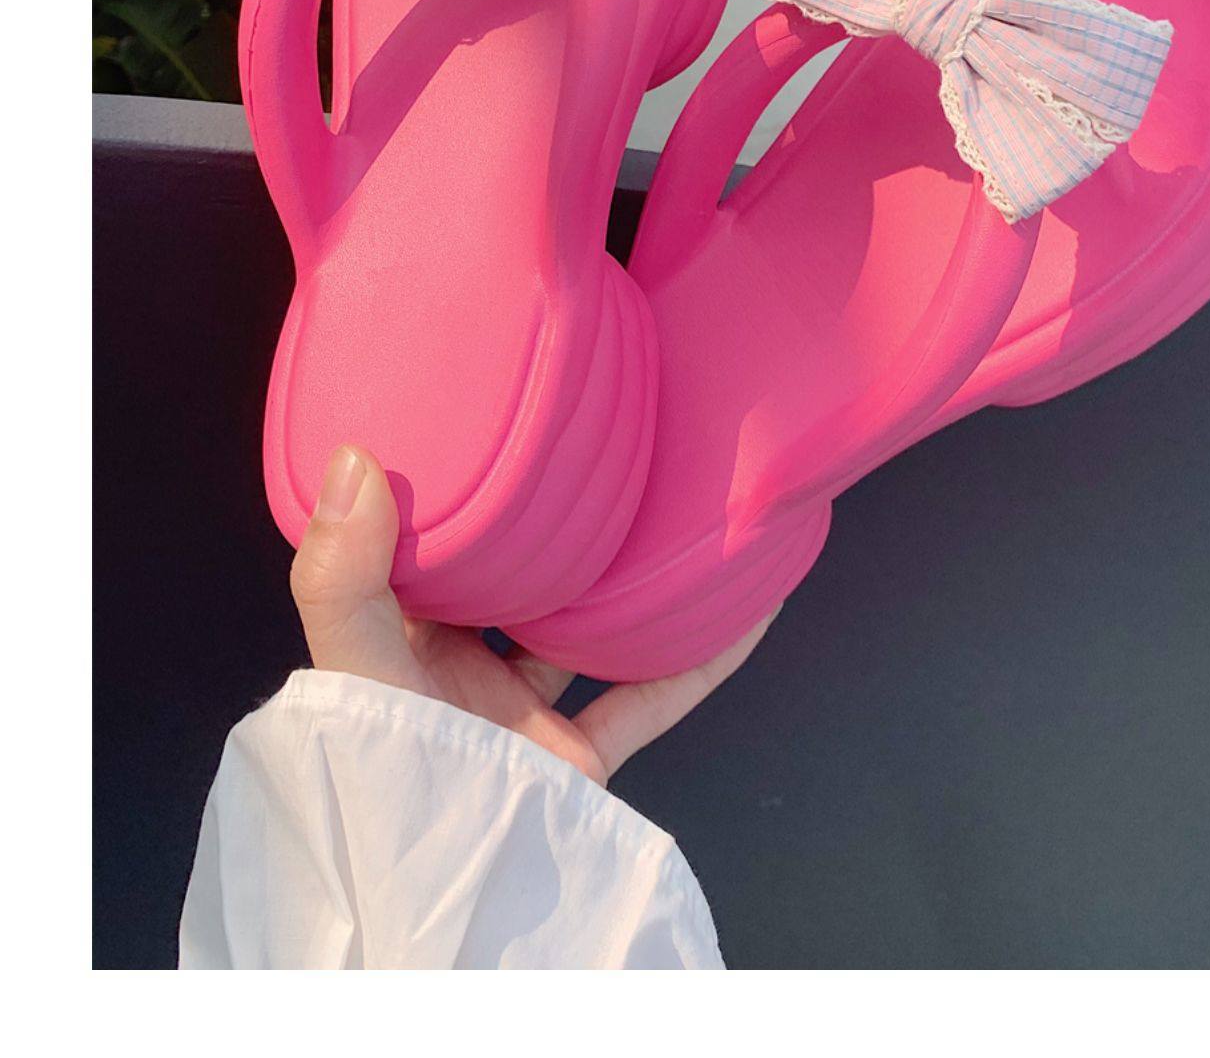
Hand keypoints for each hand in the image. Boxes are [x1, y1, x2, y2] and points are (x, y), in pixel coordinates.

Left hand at [289, 444, 773, 786]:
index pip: (426, 550)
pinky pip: (652, 694)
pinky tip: (746, 611)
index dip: (455, 491)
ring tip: (677, 514)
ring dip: (632, 582)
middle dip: (555, 526)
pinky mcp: (577, 758)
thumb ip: (344, 576)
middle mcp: (464, 673)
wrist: (442, 904)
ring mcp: (524, 715)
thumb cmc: (383, 783)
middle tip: (601, 448)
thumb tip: (356, 458)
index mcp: (402, 643)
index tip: (492, 423)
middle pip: (518, 582)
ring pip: (590, 629)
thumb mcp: (351, 670)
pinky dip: (701, 656)